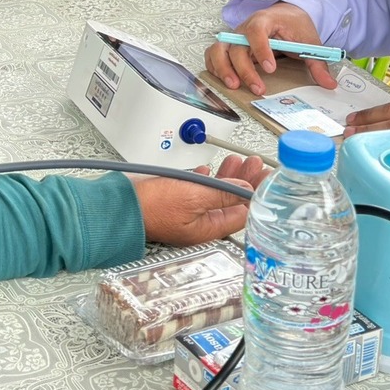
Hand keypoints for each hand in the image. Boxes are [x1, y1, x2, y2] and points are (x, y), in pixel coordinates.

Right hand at [133, 154, 268, 244]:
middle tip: (256, 164)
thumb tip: (247, 191)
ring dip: (229, 176)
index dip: (258, 192)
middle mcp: (201, 223)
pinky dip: (207, 179)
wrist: (121, 205)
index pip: (244, 211)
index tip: (267, 176)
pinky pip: (198, 190)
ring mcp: (189, 213)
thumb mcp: (195, 196)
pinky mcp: (176, 202)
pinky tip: (208, 170)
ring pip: (217, 194)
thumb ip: (223, 194)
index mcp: (210, 228)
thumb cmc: (152, 207)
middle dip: (246, 180)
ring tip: (237, 161)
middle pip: (232, 201)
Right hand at [203, 1, 325, 95]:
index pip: (256, 30)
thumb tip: (329, 83)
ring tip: (233, 86)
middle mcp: (245, 27)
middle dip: (245, 70)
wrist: (287, 15)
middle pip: (236, 46)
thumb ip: (317, 62)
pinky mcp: (229, 47)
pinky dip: (215, 68)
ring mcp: (235, 37)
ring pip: (219, 50)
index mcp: (265, 20)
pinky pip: (214, 55)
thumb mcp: (309, 41)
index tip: (270, 68)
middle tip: (258, 89)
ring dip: (223, 69)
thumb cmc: (294, 25)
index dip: (261, 49)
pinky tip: (225, 81)